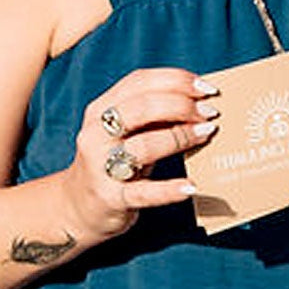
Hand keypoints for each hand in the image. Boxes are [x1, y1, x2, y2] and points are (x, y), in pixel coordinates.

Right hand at [61, 68, 220, 240]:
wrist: (76, 208)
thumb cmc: (114, 160)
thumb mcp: (127, 132)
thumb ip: (154, 114)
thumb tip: (201, 100)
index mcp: (101, 109)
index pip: (140, 82)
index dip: (177, 80)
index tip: (207, 87)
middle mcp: (95, 133)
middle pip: (142, 108)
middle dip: (182, 105)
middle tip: (211, 112)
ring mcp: (100, 166)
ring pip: (144, 145)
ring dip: (180, 137)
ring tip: (207, 134)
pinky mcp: (110, 198)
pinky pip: (143, 192)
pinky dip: (169, 190)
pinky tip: (191, 187)